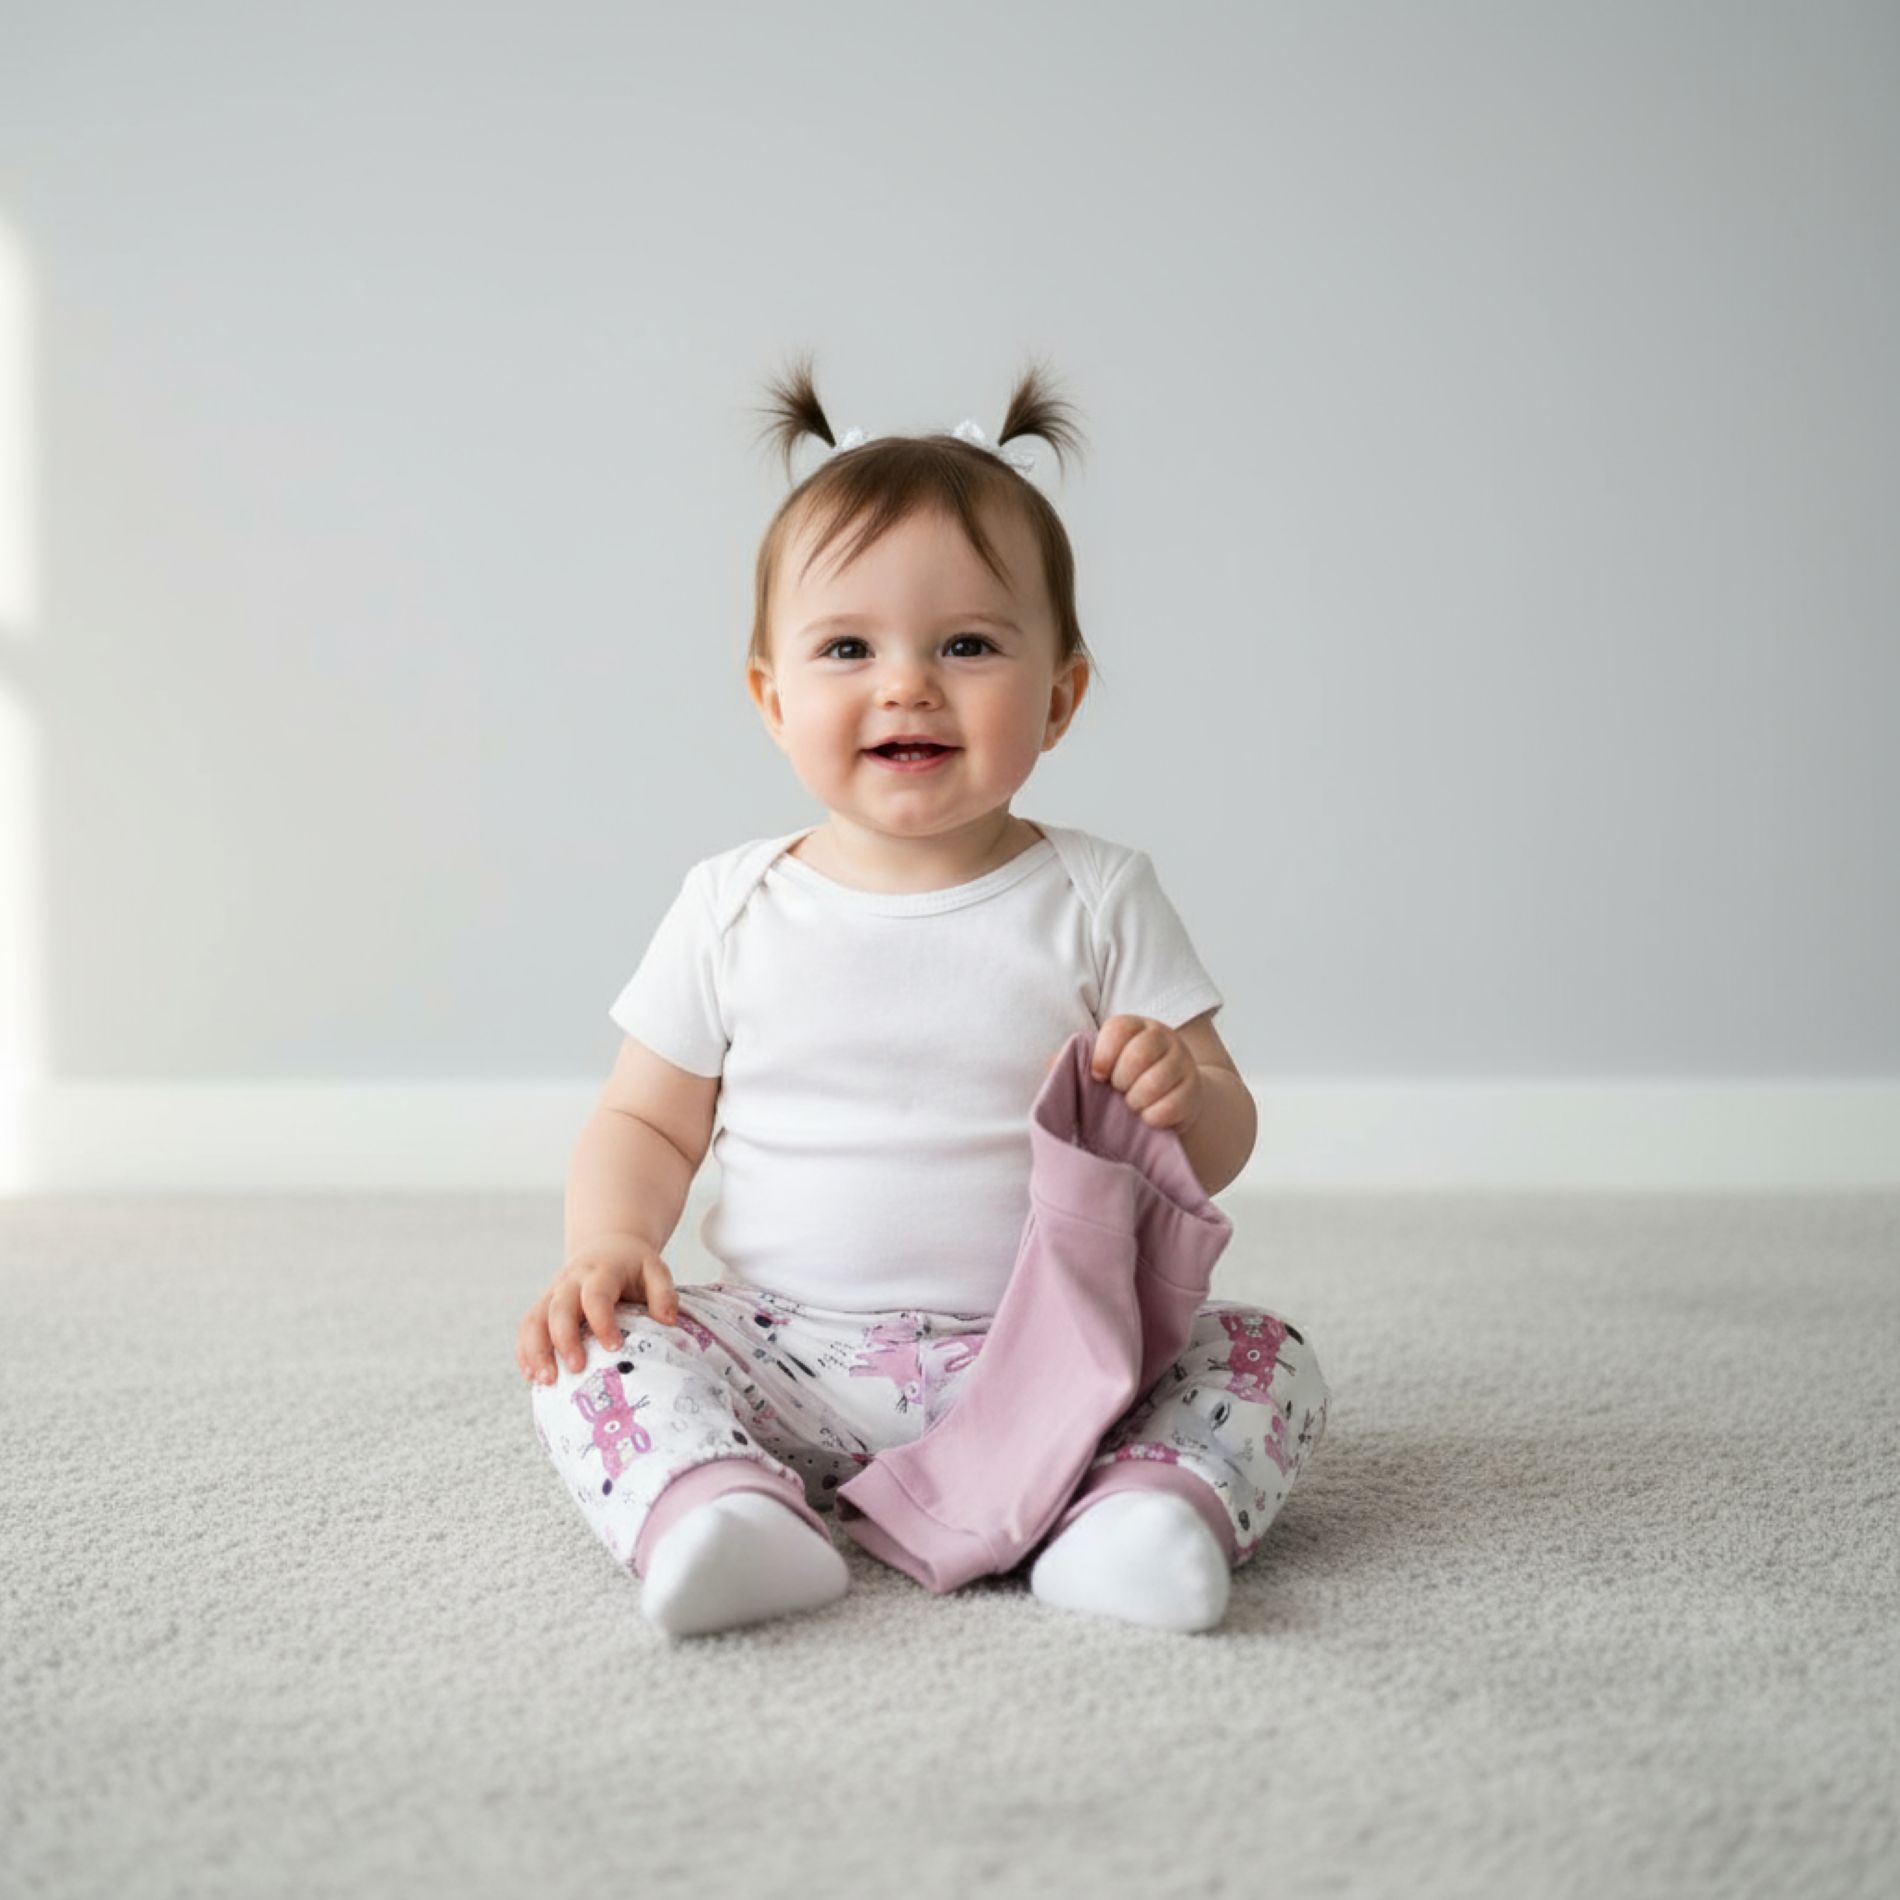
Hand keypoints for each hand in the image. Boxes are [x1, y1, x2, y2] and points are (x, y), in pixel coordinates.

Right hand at [516, 1234, 678, 1385]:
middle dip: (564, 1340)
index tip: (614, 1348)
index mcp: (601, 1272)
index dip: (602, 1322)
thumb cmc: (633, 1266)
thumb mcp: (655, 1270)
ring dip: (536, 1351)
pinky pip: (527, 1327)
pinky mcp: (543, 1306)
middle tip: (577, 1369)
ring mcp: (553, 1293)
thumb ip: (663, 1293)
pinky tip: (532, 1377)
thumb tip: (668, 1321)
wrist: (607, 1247)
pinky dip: (525, 1352)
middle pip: (559, 1309)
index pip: (596, 1296)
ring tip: (546, 1381)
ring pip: (535, 1320)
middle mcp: (571, 1281)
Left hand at [1087, 1016, 1204, 1131]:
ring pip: (1155, 1082)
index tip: (1098, 1075)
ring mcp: (1182, 1062)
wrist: (1170, 1092)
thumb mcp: (1103, 1062)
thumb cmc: (1126, 1076)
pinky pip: (1171, 1107)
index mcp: (1135, 1026)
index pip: (1118, 1029)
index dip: (1103, 1056)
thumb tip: (1050, 1065)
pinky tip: (1147, 1115)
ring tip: (1132, 1103)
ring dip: (1135, 1100)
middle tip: (1119, 1090)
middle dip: (1121, 1080)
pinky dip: (1152, 1117)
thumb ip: (1076, 1060)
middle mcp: (1163, 1038)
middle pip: (1138, 1054)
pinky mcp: (1194, 1090)